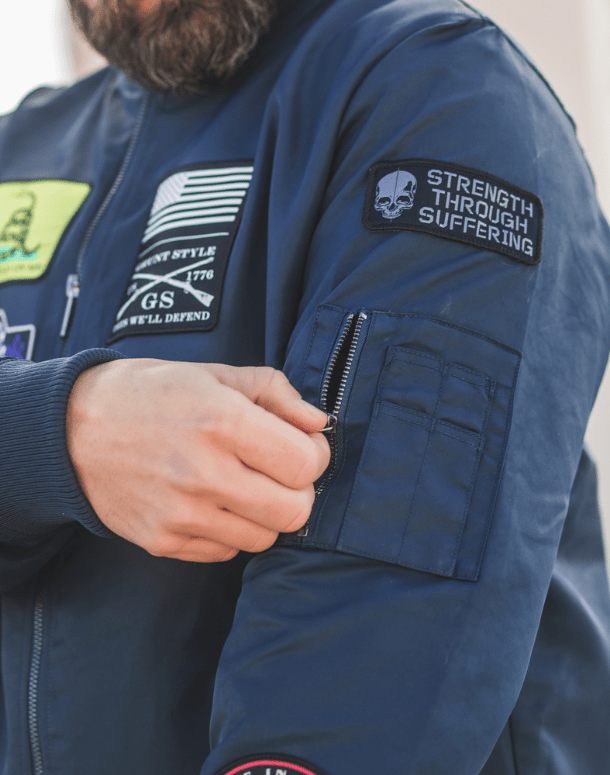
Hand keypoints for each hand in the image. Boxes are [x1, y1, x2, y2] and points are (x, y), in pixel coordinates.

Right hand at [66, 359, 329, 561]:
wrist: (74, 429)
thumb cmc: (150, 394)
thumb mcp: (215, 374)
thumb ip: (277, 393)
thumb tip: (318, 423)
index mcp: (221, 421)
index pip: (306, 464)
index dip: (315, 455)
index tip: (302, 446)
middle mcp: (203, 473)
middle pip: (295, 511)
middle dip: (298, 490)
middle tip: (279, 470)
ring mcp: (181, 514)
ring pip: (265, 537)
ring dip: (266, 513)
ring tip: (243, 484)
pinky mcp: (164, 542)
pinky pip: (228, 551)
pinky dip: (232, 529)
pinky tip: (214, 501)